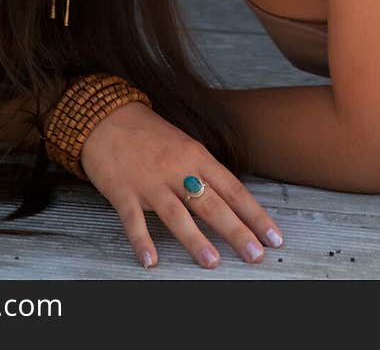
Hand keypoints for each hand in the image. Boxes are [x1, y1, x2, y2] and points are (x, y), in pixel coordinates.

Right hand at [79, 100, 283, 269]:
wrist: (106, 117)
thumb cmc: (149, 135)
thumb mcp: (184, 145)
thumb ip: (204, 172)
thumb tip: (232, 201)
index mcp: (196, 156)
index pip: (232, 189)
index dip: (254, 214)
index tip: (273, 236)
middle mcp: (177, 169)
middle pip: (211, 204)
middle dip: (235, 231)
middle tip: (255, 255)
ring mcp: (149, 181)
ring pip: (176, 213)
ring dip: (195, 239)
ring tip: (212, 261)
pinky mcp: (123, 191)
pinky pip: (133, 220)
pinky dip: (141, 241)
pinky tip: (150, 261)